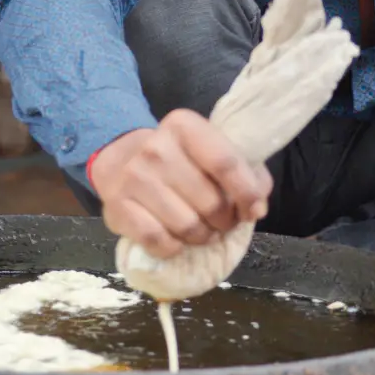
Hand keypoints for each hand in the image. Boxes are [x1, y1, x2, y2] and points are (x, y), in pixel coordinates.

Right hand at [91, 109, 271, 258]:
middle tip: (221, 221)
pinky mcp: (117, 207)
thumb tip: (256, 207)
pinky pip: (161, 242)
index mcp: (184, 126)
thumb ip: (245, 172)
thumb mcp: (210, 151)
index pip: (226, 163)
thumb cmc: (177, 161)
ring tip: (201, 230)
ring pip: (188, 227)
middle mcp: (156, 148)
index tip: (253, 210)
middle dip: (225, 221)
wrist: (119, 163)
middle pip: (211, 203)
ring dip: (202, 237)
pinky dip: (174, 248)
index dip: (247, 194)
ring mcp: (134, 178)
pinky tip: (175, 238)